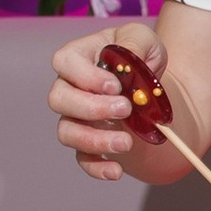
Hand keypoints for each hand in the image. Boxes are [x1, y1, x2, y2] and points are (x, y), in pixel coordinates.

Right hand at [50, 22, 165, 181]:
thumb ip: (134, 43)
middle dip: (91, 107)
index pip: (65, 63)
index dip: (86, 76)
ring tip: (126, 142)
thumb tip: (126, 62)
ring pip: (67, 132)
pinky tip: (116, 171)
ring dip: (94, 140)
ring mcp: (76, 116)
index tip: (115, 86)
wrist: (150, 83)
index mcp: (77, 56)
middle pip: (59, 99)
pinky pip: (82, 158)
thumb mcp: (143, 38)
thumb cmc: (140, 53)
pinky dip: (96, 167)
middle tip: (126, 109)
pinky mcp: (88, 141)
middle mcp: (69, 87)